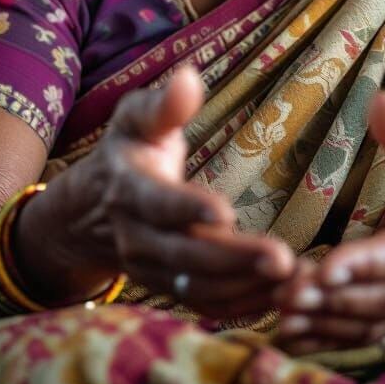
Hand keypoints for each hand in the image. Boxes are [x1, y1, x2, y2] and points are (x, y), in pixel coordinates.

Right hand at [15, 66, 294, 318]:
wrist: (89, 209)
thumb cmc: (127, 148)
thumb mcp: (135, 118)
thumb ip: (164, 104)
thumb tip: (188, 77)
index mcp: (129, 189)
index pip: (158, 204)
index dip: (187, 209)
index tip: (225, 213)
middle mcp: (137, 237)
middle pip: (185, 256)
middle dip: (234, 260)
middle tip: (283, 259)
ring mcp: (151, 269)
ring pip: (198, 289)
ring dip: (247, 289)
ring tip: (295, 281)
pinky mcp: (168, 288)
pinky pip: (205, 305)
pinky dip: (242, 306)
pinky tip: (282, 297)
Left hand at [274, 93, 384, 353]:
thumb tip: (379, 101)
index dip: (368, 262)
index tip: (326, 266)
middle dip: (338, 298)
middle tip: (287, 294)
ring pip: (379, 322)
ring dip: (330, 322)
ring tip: (283, 313)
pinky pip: (374, 336)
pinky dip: (334, 339)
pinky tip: (296, 334)